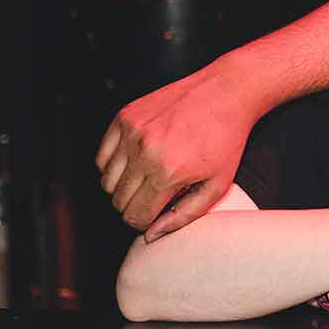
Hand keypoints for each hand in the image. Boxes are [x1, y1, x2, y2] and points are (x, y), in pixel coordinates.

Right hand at [97, 62, 264, 238]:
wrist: (226, 93)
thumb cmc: (225, 139)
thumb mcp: (217, 185)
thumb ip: (184, 215)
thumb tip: (151, 235)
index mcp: (168, 173)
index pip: (135, 216)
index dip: (145, 220)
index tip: (157, 212)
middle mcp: (144, 152)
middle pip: (118, 201)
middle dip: (135, 204)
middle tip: (156, 194)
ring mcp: (132, 132)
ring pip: (106, 180)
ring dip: (124, 186)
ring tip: (148, 177)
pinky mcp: (125, 116)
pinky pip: (102, 155)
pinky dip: (114, 164)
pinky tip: (137, 160)